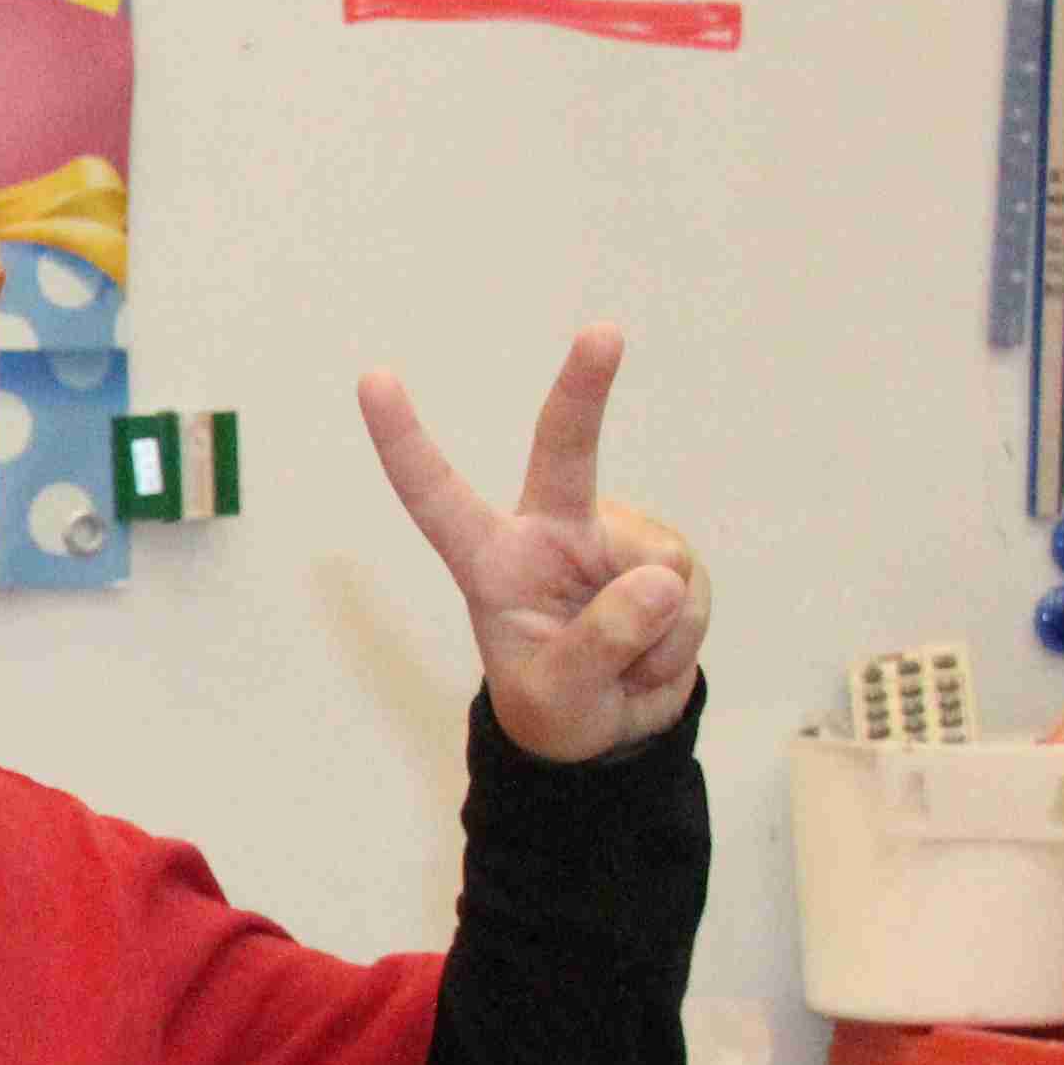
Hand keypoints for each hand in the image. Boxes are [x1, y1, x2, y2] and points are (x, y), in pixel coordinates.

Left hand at [360, 325, 709, 763]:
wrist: (611, 731)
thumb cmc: (559, 707)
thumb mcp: (560, 696)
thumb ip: (600, 644)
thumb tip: (660, 579)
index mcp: (491, 560)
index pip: (436, 496)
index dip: (404, 441)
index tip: (374, 379)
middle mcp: (549, 533)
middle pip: (564, 452)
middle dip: (585, 389)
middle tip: (602, 333)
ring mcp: (613, 538)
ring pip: (657, 570)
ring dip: (655, 635)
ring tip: (623, 661)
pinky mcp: (666, 557)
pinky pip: (689, 594)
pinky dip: (679, 639)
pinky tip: (654, 649)